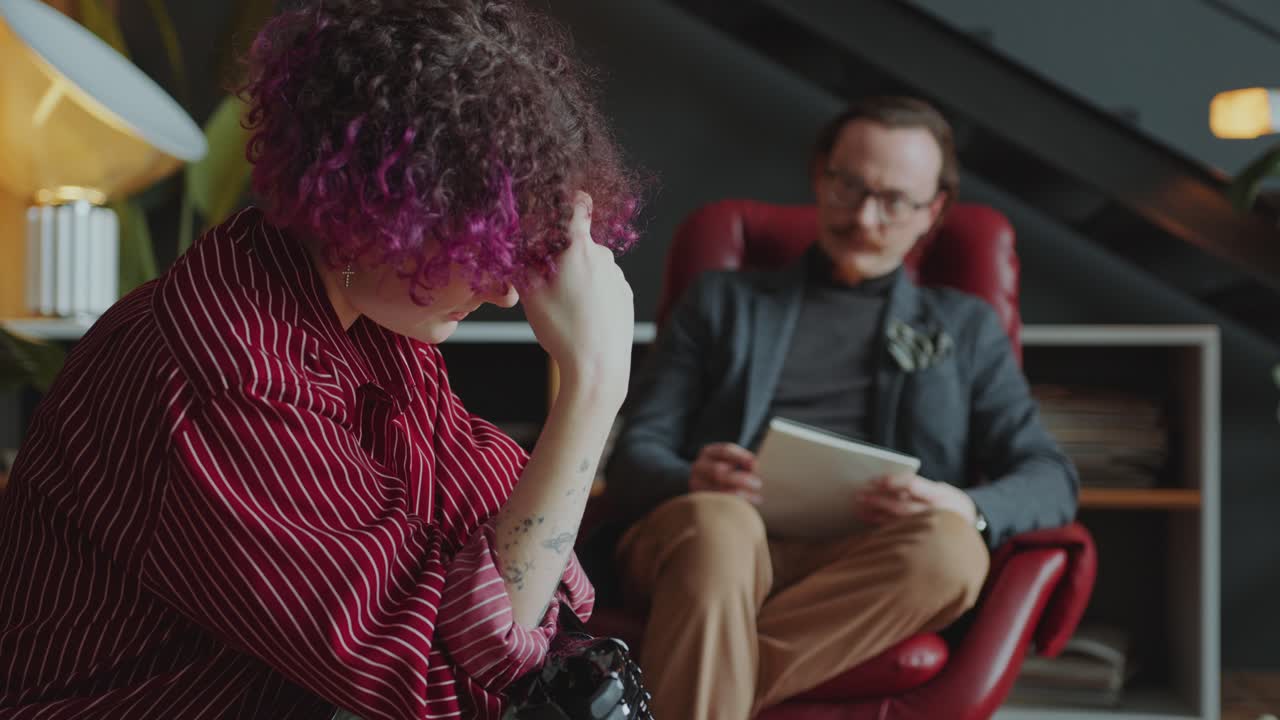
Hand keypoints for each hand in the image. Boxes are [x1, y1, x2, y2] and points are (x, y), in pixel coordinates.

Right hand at [522, 192, 633, 400]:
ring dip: (577, 276)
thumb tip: (517, 245)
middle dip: (562, 254)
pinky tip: (582, 317)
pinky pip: (604, 284)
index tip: (558, 205)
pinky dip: (592, 293)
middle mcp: (603, 257)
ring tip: (565, 307)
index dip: (568, 199)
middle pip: (579, 242)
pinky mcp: (624, 295)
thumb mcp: (530, 294)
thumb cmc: (563, 330)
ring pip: (591, 266)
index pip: (579, 204)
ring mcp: (617, 277)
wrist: (598, 367)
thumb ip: (523, 262)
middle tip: (546, 280)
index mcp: (578, 249)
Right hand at [689, 443, 761, 504]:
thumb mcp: (736, 463)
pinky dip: (733, 504)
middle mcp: (698, 466)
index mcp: (709, 452)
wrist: (708, 489)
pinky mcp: (698, 500)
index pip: (725, 451)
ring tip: (756, 498)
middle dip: (741, 478)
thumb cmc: (730, 473)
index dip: (742, 457)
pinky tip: (746, 506)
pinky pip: (715, 503)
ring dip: (739, 494)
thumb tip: (753, 465)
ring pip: (716, 490)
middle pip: (718, 471)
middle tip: (758, 484)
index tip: (755, 464)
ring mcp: (695, 484)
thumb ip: (746, 462)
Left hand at [853, 473, 975, 525]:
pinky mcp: (922, 539)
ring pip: (897, 520)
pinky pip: (898, 531)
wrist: (971, 525)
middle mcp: (934, 512)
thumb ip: (920, 487)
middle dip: (879, 499)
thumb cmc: (950, 502)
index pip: (913, 485)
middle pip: (902, 505)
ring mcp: (928, 528)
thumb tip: (886, 483)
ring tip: (860, 505)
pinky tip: (868, 517)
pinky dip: (881, 524)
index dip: (893, 481)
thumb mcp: (942, 490)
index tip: (877, 479)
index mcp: (939, 495)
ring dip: (876, 513)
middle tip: (861, 494)